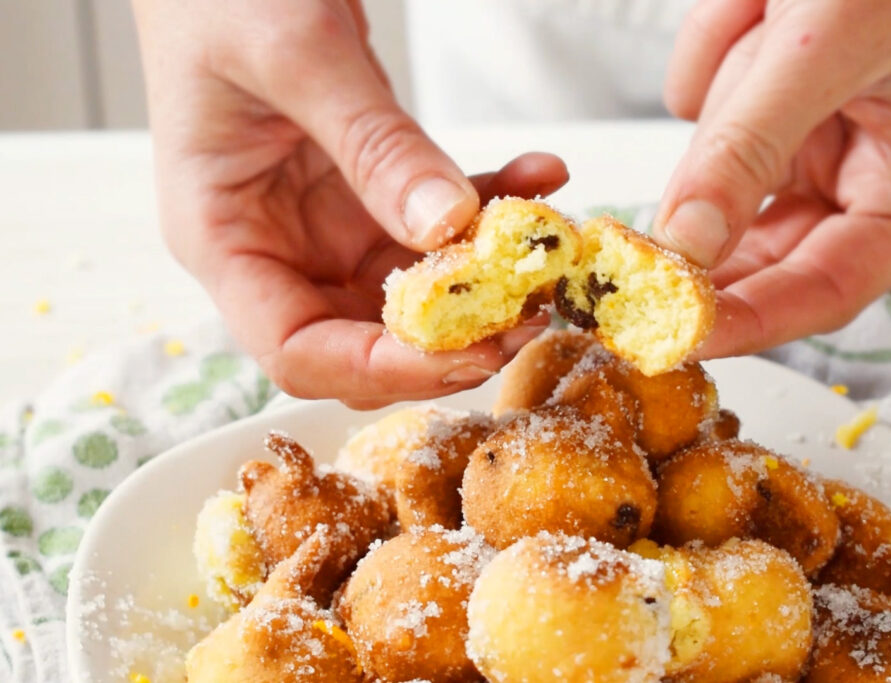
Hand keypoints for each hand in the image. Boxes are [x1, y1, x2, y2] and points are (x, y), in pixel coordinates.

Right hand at [132, 0, 568, 407]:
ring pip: (418, 289)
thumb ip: (373, 145)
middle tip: (529, 315)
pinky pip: (439, 220)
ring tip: (547, 251)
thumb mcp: (297, 54)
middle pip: (365, 337)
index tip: (467, 351)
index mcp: (223, 238)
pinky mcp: (369, 189)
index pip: (298, 351)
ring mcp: (327, 223)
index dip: (382, 369)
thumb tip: (448, 228)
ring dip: (487, 279)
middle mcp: (276, 246)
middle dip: (452, 340)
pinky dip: (490, 204)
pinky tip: (539, 176)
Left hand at [653, 0, 890, 357]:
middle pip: (762, 262)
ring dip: (715, 135)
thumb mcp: (822, 44)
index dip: (752, 321)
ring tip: (761, 40)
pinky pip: (705, 130)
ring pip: (722, 196)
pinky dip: (715, 71)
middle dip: (697, 258)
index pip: (826, 290)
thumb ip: (749, 148)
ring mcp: (805, 156)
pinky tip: (755, 10)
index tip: (675, 335)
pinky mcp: (760, 124)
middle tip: (623, 270)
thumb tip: (684, 247)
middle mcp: (859, 188)